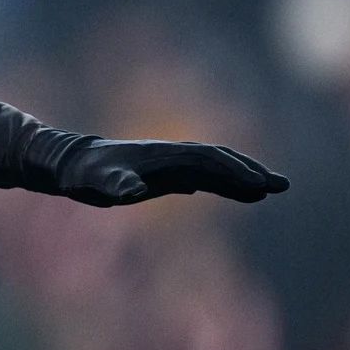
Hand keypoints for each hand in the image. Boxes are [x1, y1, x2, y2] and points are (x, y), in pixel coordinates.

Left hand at [55, 139, 288, 206]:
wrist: (68, 164)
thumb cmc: (82, 173)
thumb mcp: (94, 182)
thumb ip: (114, 184)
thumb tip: (132, 190)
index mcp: (162, 155)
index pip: (207, 160)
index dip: (233, 171)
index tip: (259, 184)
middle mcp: (169, 156)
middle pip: (218, 160)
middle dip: (249, 171)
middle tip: (281, 186)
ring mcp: (167, 165)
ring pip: (212, 169)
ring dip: (240, 178)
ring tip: (269, 191)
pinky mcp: (161, 175)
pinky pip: (199, 178)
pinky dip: (220, 184)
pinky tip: (236, 194)